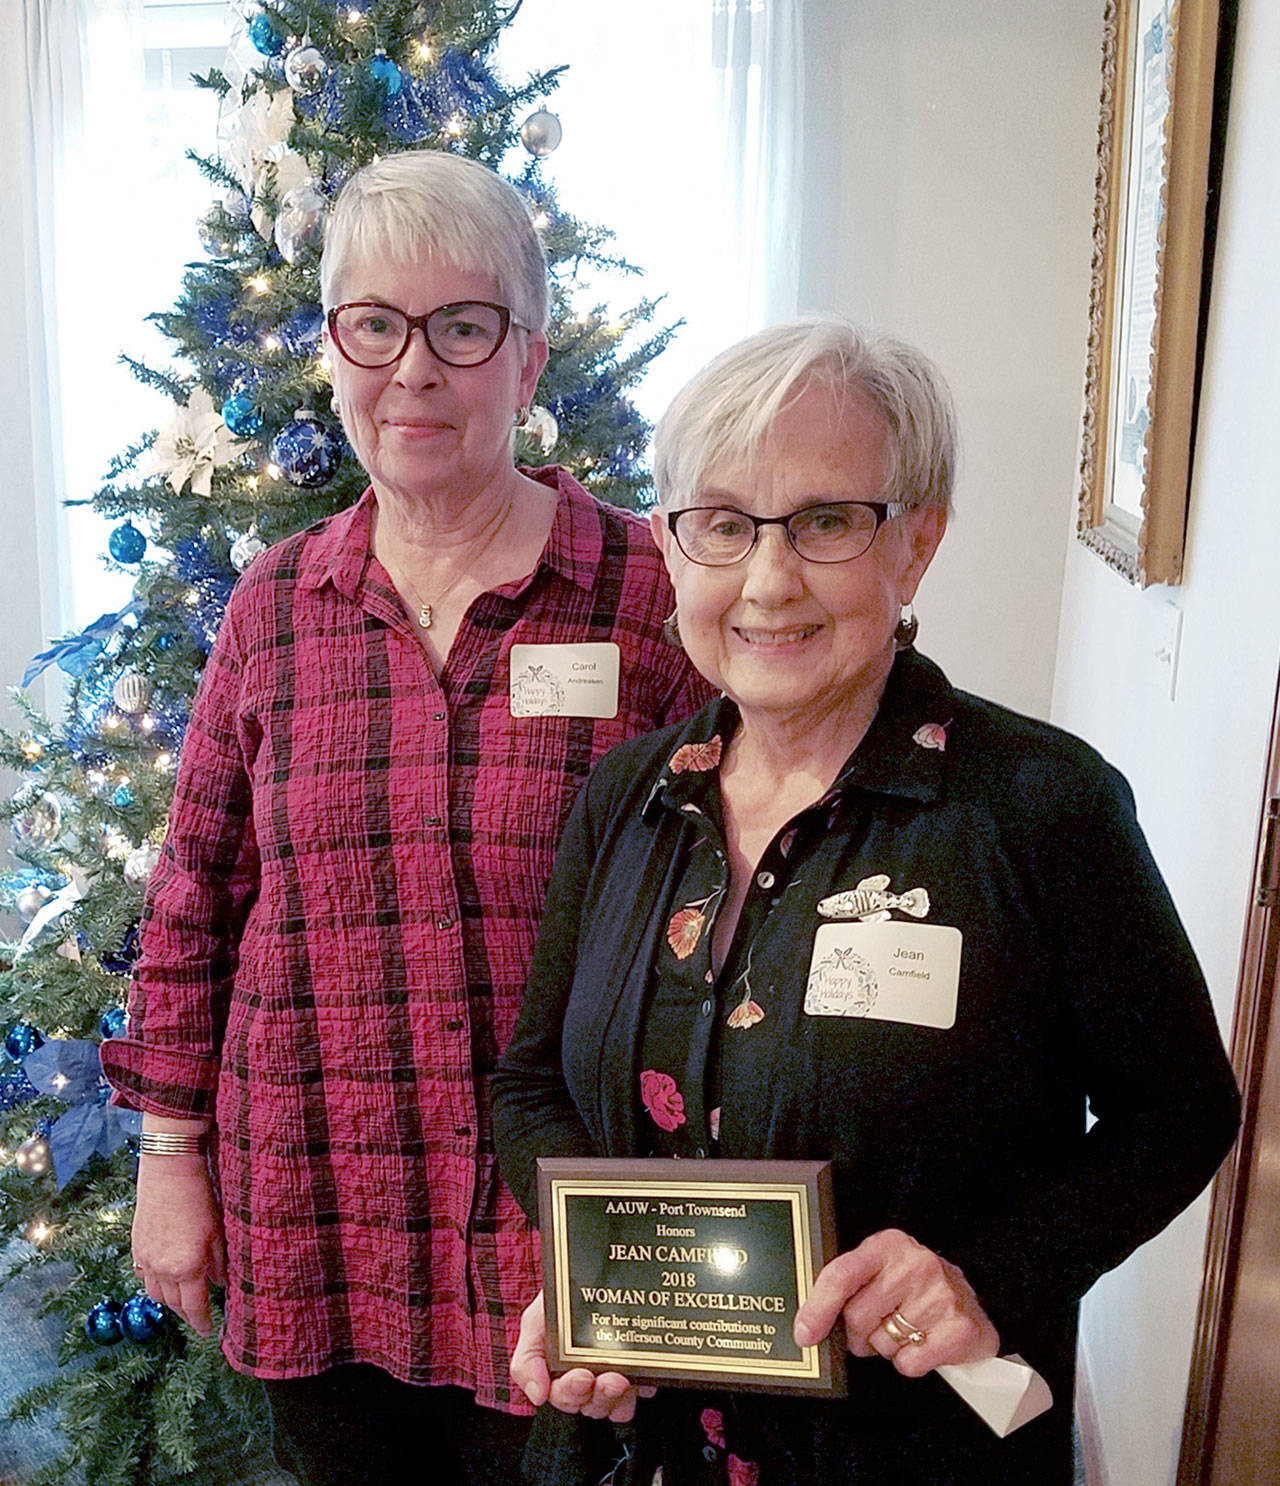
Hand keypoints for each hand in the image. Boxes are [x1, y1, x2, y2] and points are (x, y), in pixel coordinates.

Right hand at [131, 1155, 226, 1335]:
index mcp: (186, 1267)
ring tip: (183, 1300)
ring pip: (155, 1293)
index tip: (208, 1331)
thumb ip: (219, 1262)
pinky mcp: (136, 1246)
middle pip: (173, 1303)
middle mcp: (162, 1269)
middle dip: (186, 1313)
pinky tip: (165, 1278)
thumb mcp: (217, 1231)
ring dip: (169, 1300)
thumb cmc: (200, 1198)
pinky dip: (155, 1283)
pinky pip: (144, 1275)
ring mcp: (146, 1258)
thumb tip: (220, 1283)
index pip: (194, 1306)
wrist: (169, 1172)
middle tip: (198, 1316)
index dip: (202, 1322)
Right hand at [510, 1291, 655, 1421]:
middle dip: (600, 1396)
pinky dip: (643, 1384)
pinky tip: (642, 1372)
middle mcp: (588, 1378)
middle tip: (611, 1379)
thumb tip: (537, 1395)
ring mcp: (615, 1374)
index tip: (581, 1376)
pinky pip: (643, 1388)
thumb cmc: (562, 1295)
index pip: (564, 1397)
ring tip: (625, 1377)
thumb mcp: (535, 1322)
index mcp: (560, 1374)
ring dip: (620, 1396)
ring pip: (616, 1405)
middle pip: (592, 1405)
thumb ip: (526, 1360)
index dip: (571, 1393)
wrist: (594, 1266)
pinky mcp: (640, 1368)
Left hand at [793, 1228, 997, 1378]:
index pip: (842, 1275)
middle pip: (857, 1317)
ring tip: (906, 1328)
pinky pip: (909, 1363)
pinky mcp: (960, 1327)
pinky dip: (910, 1362)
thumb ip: (846, 1287)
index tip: (805, 1333)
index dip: (818, 1308)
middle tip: (878, 1325)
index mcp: (888, 1245)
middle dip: (859, 1333)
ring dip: (887, 1347)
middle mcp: (916, 1263)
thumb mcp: (880, 1272)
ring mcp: (941, 1294)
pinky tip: (923, 1342)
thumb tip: (806, 1324)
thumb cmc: (914, 1289)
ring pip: (882, 1343)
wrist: (970, 1306)